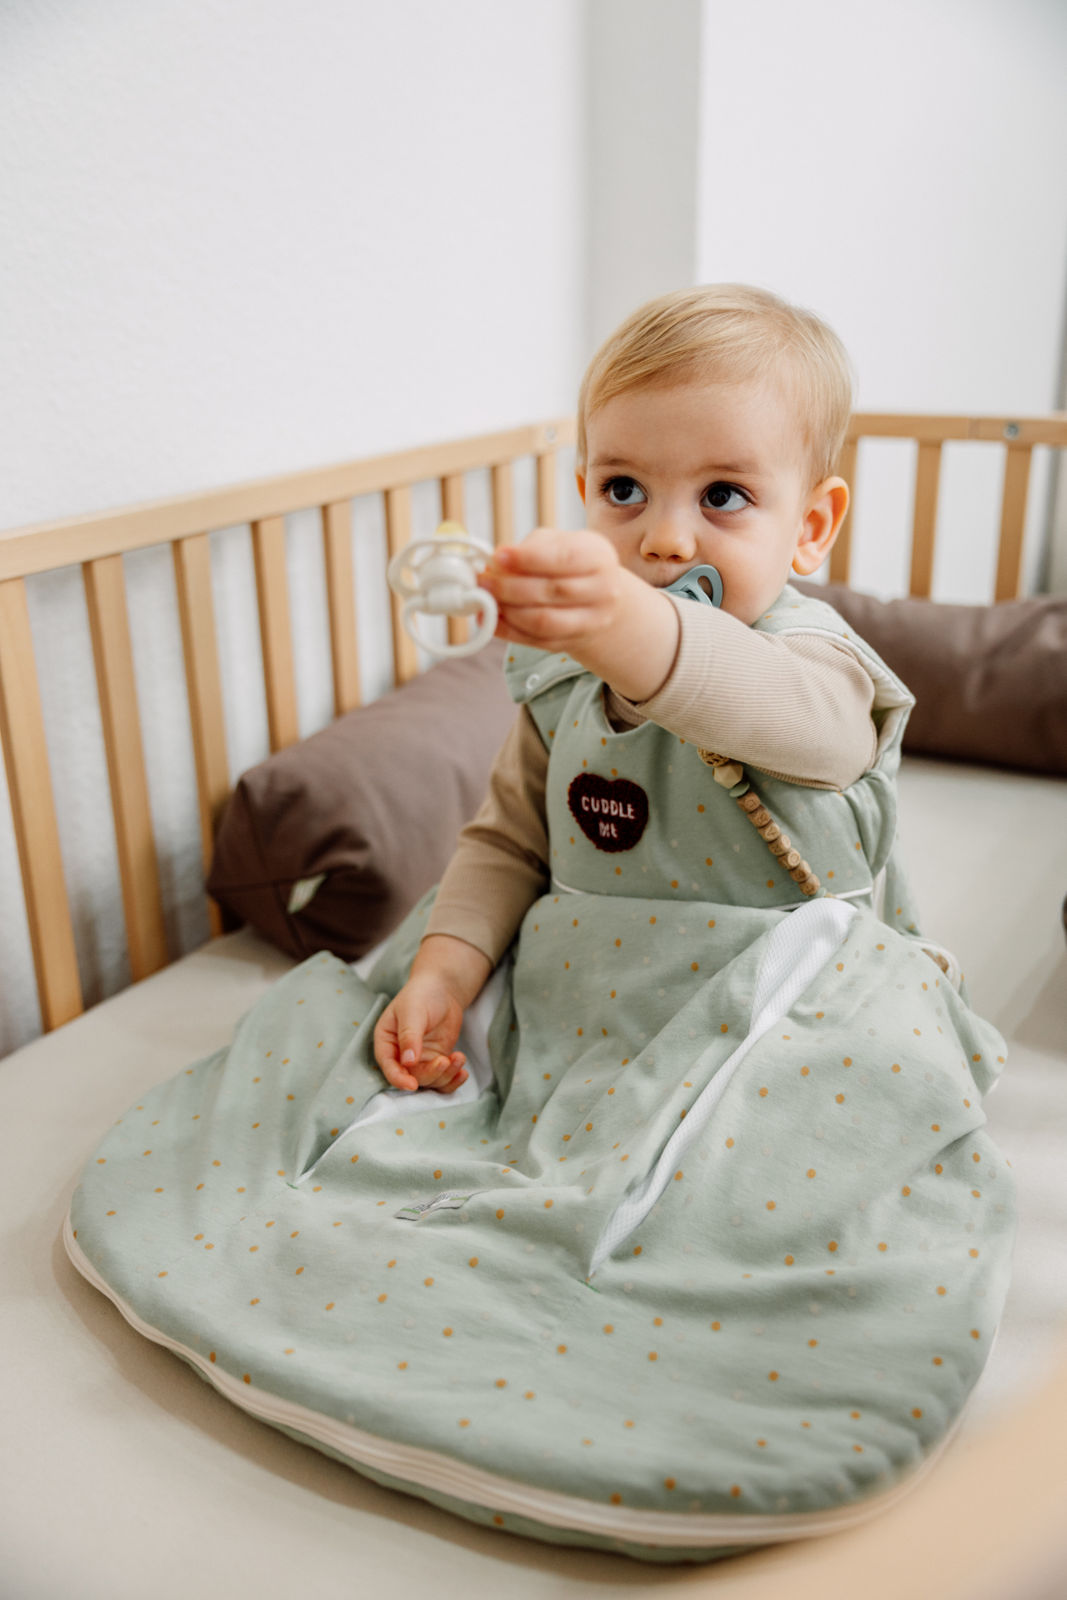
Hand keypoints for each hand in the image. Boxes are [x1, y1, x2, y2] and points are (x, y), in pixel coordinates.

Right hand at [373, 972, 468, 1093]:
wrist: (442, 989)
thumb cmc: (421, 995)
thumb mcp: (413, 1011)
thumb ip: (409, 1036)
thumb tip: (408, 1062)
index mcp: (387, 1041)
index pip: (389, 1066)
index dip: (398, 1079)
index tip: (413, 1085)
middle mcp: (400, 1055)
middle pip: (412, 1076)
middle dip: (430, 1073)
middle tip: (445, 1061)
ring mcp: (420, 1060)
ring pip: (430, 1081)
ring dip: (446, 1075)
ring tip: (459, 1058)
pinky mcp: (437, 1060)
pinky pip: (444, 1078)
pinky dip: (453, 1079)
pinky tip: (463, 1071)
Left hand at [483, 528, 623, 651]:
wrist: (602, 600)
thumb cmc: (572, 564)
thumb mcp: (559, 543)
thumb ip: (531, 548)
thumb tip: (497, 564)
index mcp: (599, 557)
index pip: (564, 558)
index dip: (528, 559)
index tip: (498, 556)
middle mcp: (603, 591)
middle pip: (551, 591)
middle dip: (510, 587)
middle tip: (482, 581)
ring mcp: (591, 622)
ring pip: (542, 621)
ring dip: (507, 611)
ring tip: (485, 599)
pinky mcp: (573, 643)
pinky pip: (535, 641)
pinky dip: (507, 631)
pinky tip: (490, 618)